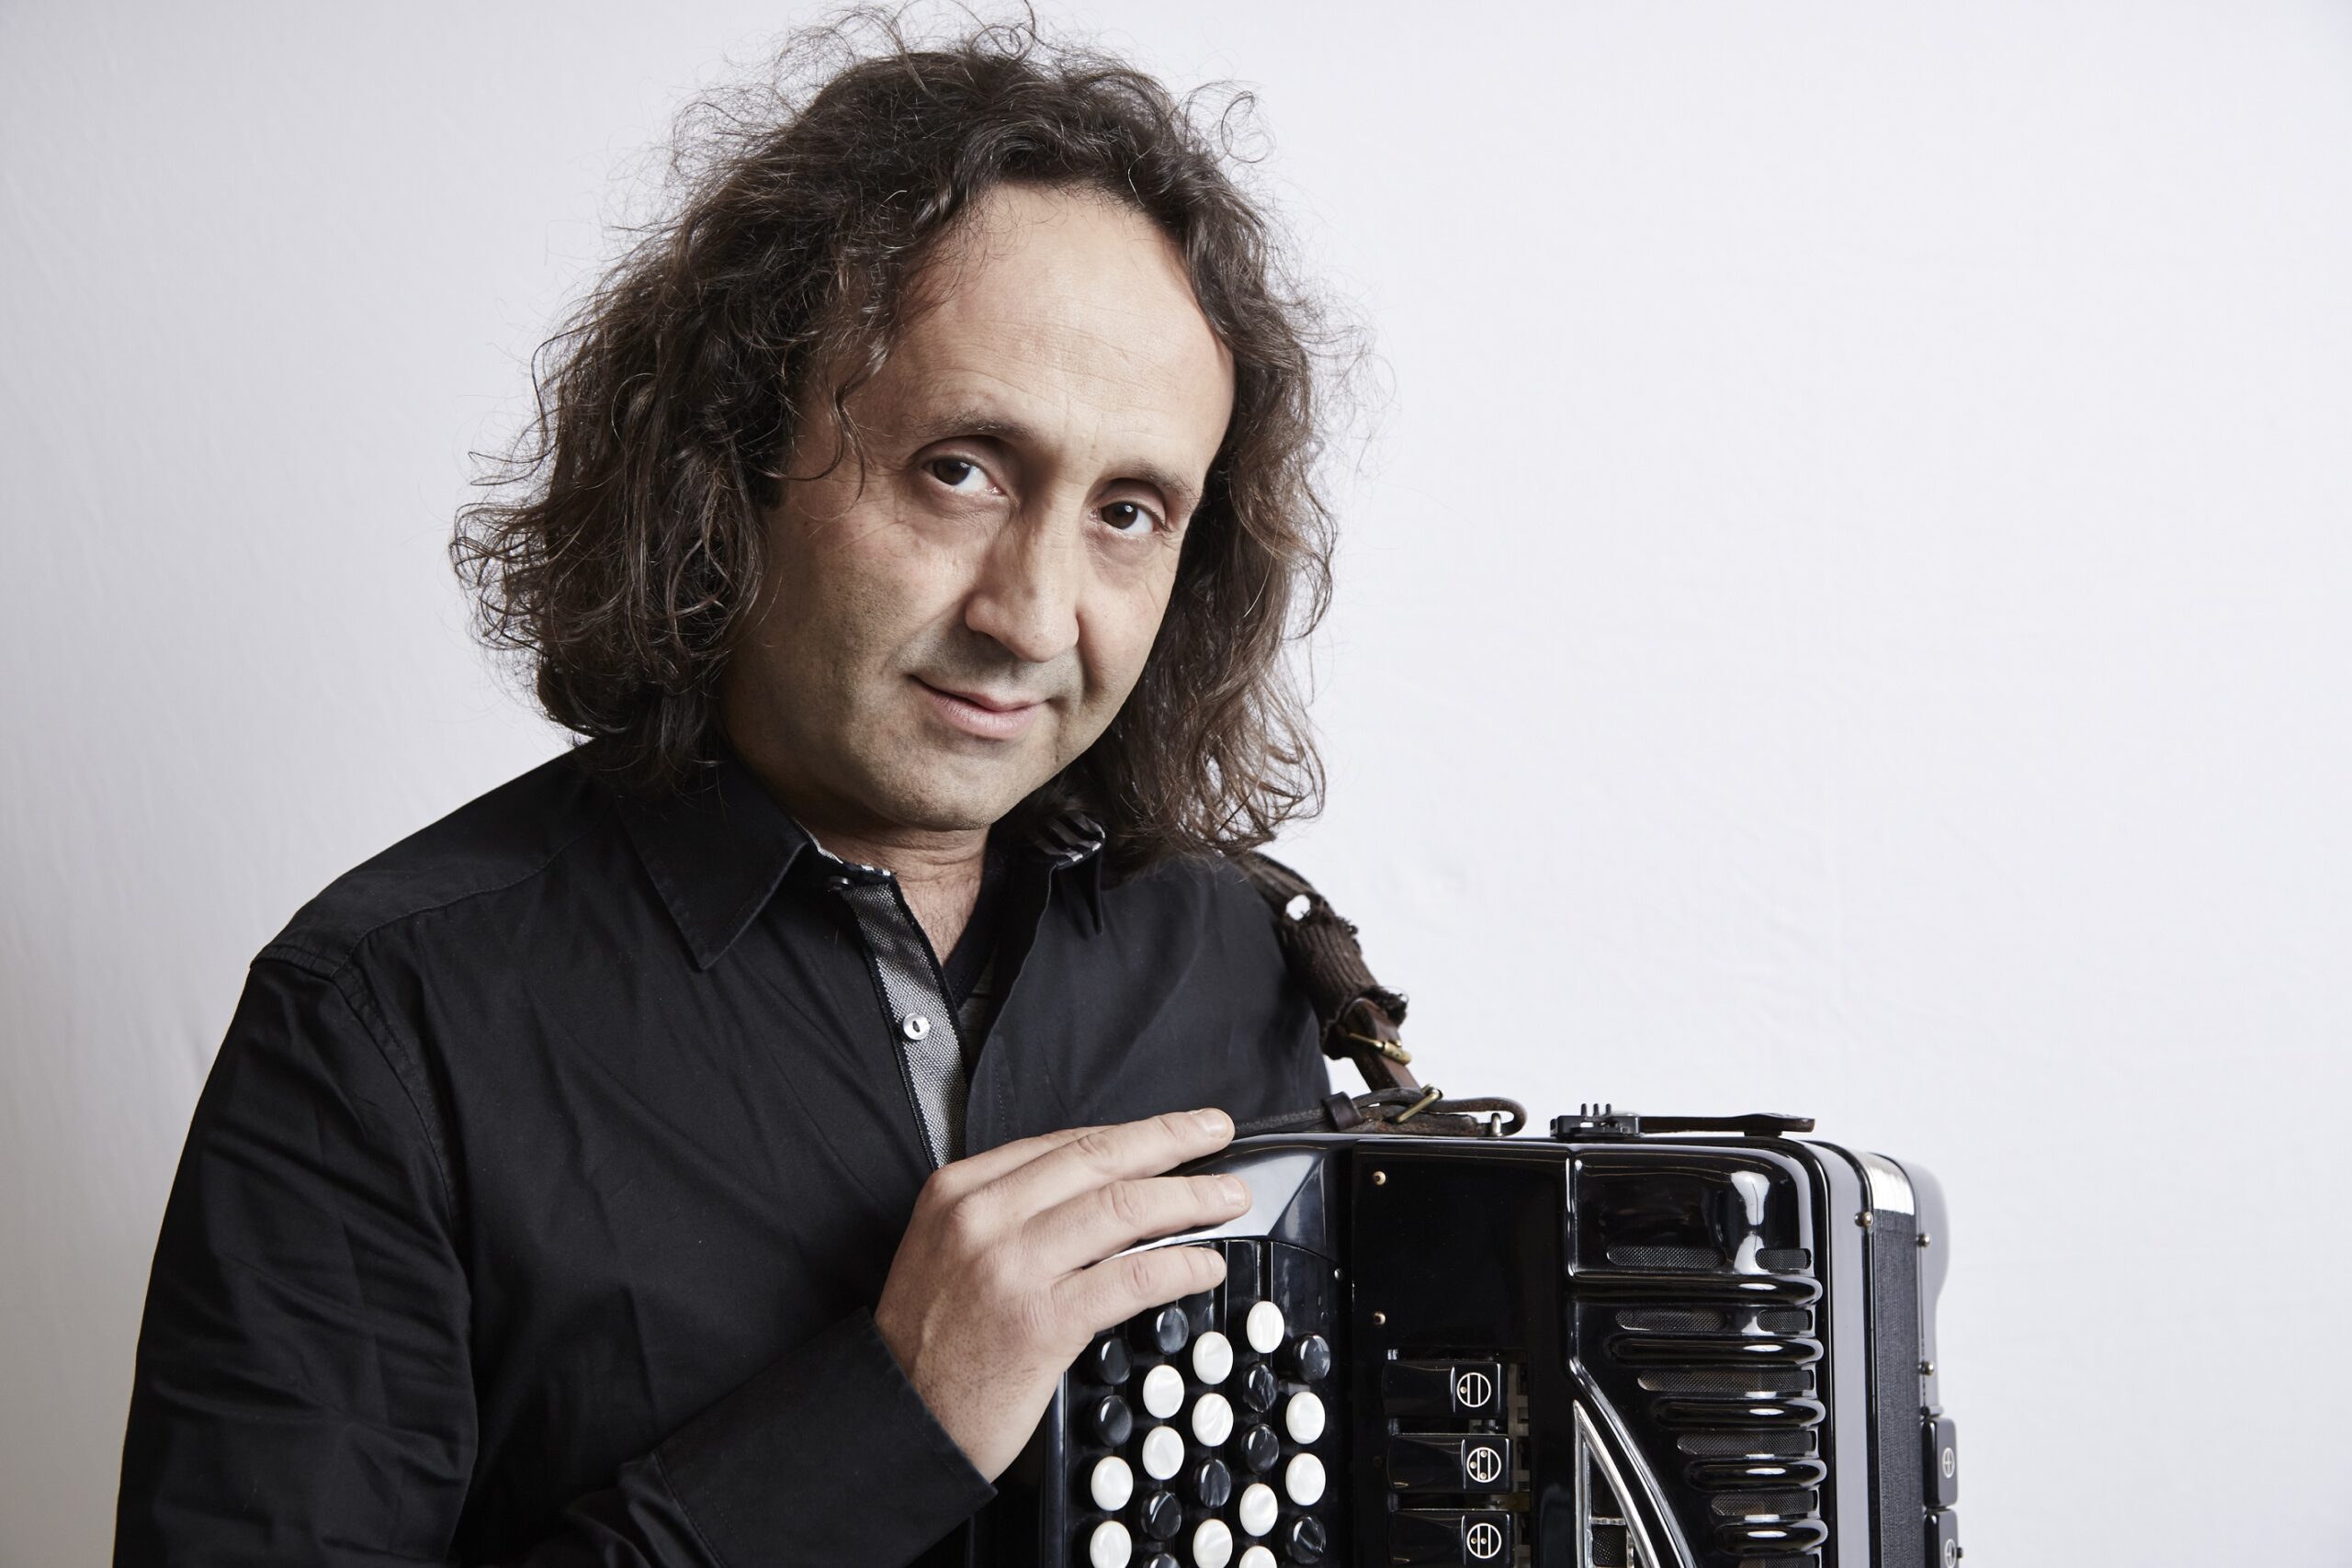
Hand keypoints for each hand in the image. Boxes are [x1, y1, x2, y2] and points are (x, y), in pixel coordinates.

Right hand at [873, 1106, 1249, 1479]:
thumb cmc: (928, 1339)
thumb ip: (1008, 1211)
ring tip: (1228, 1197)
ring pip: (1123, 1208)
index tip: (1173, 1130)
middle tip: (1216, 1133)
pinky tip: (1205, 1265)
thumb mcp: (948, 1246)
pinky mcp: (1041, 1322)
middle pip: (1099, 1159)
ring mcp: (1012, 1268)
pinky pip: (1131, 1277)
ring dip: (1190, 1197)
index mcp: (959, 1189)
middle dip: (1171, 1140)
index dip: (1131, 1132)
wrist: (897, 1417)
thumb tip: (1096, 1189)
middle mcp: (983, 1217)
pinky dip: (1180, 1265)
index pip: (1063, 1143)